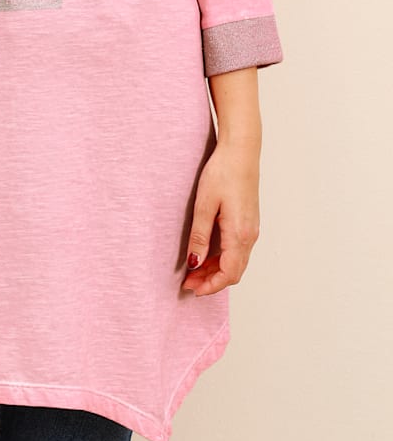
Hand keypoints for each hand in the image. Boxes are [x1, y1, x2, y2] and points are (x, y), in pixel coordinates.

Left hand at [181, 141, 260, 296]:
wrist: (241, 151)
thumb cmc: (223, 173)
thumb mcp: (204, 204)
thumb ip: (200, 236)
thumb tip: (195, 263)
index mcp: (239, 234)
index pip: (228, 273)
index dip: (210, 286)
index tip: (191, 289)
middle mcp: (250, 235)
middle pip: (234, 271)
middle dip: (212, 282)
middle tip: (189, 283)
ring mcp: (252, 229)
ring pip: (237, 261)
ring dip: (217, 271)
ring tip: (194, 271)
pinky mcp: (249, 222)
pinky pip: (238, 250)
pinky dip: (223, 259)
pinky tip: (207, 254)